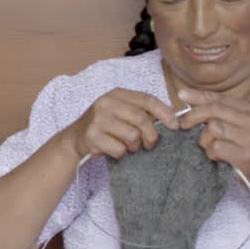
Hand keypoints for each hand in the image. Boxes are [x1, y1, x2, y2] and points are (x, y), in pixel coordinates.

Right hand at [61, 88, 179, 159]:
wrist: (74, 139)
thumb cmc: (105, 126)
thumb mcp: (121, 112)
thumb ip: (141, 112)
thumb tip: (172, 119)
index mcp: (116, 94)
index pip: (147, 99)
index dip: (164, 112)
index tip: (175, 125)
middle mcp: (105, 103)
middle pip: (141, 119)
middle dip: (151, 135)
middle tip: (150, 144)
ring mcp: (97, 120)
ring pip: (132, 136)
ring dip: (134, 146)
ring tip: (128, 146)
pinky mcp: (92, 137)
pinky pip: (119, 149)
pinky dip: (121, 154)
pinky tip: (113, 150)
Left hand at [177, 88, 249, 185]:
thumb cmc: (245, 146)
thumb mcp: (235, 125)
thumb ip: (216, 112)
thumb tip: (185, 96)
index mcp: (248, 109)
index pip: (217, 98)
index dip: (197, 96)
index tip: (181, 95)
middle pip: (213, 110)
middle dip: (193, 116)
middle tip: (183, 125)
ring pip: (213, 128)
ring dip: (205, 140)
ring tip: (211, 147)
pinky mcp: (246, 155)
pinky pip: (216, 147)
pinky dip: (211, 153)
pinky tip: (218, 157)